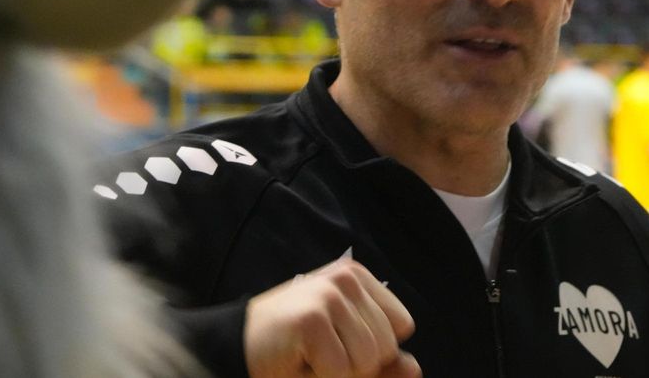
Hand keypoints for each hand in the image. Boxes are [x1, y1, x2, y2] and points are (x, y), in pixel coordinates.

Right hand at [245, 258, 419, 377]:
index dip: (376, 351)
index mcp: (359, 279)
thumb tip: (416, 368)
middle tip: (319, 353)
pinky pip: (340, 372)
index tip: (340, 344)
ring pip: (367, 361)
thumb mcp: (343, 349)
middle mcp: (347, 279)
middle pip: (386, 347)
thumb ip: (381, 362)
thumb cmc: (291, 348)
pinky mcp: (312, 320)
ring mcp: (329, 296)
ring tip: (310, 357)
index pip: (402, 326)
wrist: (232, 346)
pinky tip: (297, 362)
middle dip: (356, 366)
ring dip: (338, 374)